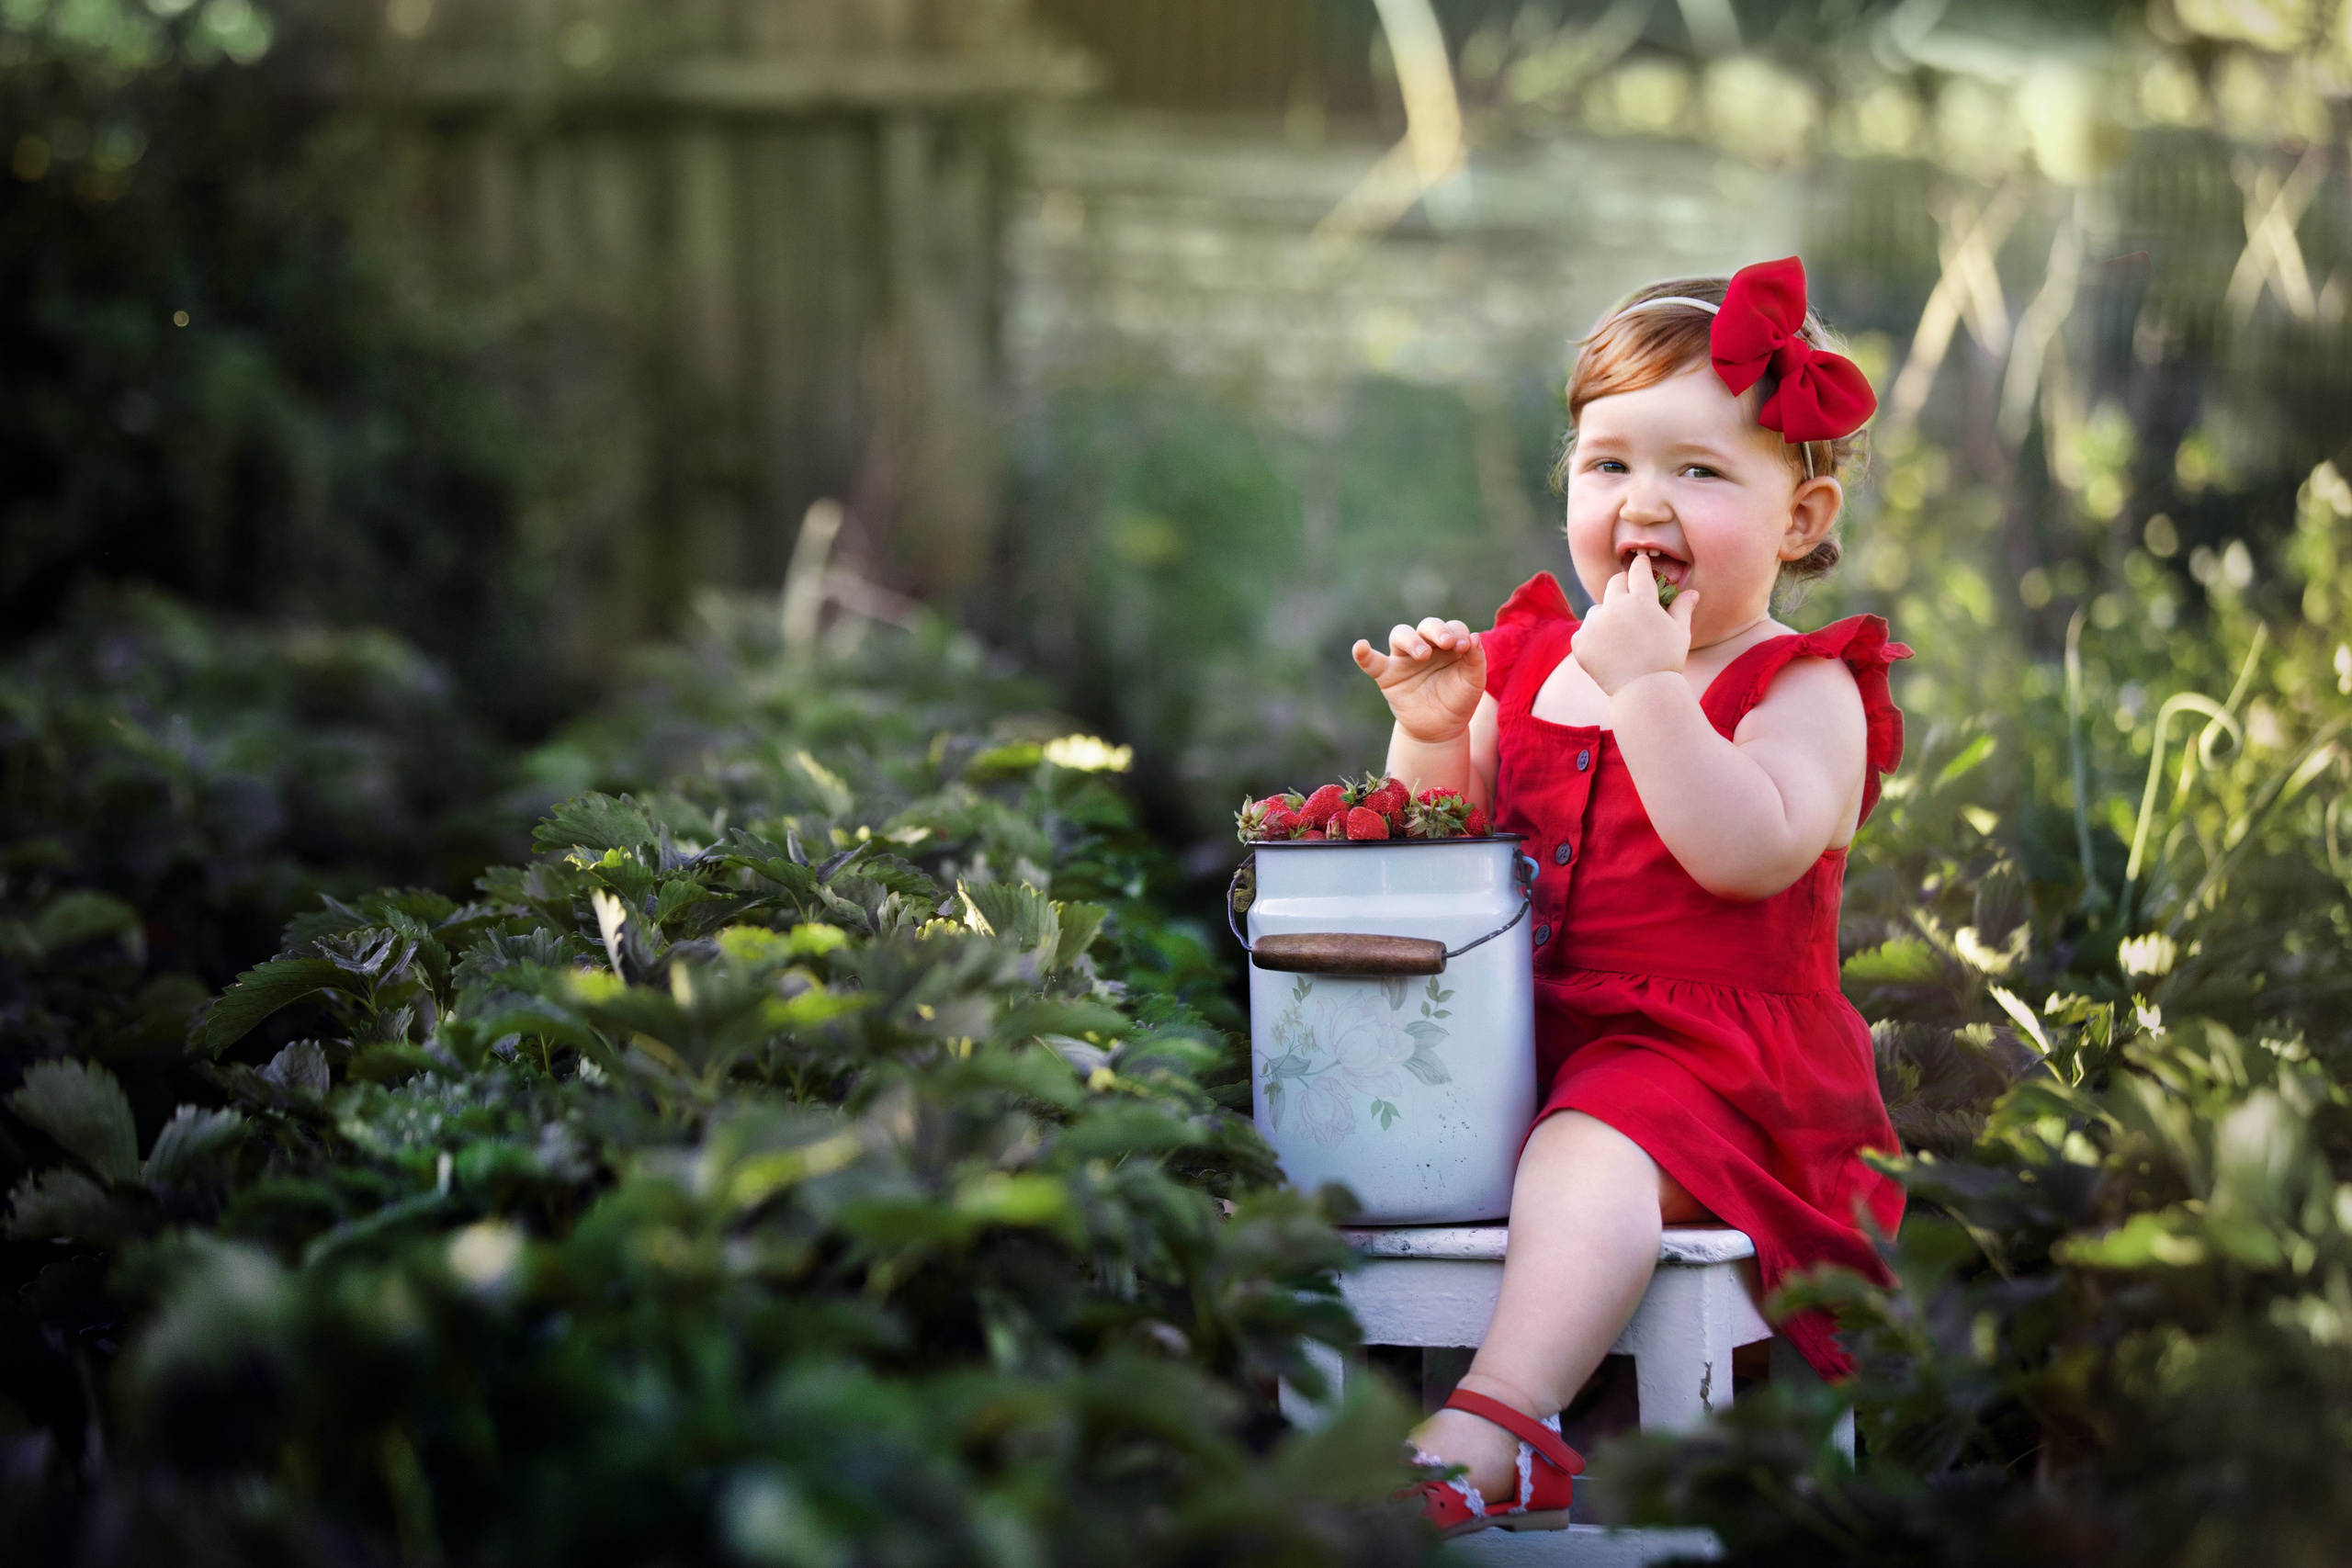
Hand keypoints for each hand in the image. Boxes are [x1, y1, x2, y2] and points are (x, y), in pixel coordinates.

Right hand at [1353, 617, 1486, 742]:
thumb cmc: (1459, 700)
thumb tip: (1474, 636)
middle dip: (1437, 630)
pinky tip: (1360, 646)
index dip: (1458, 632)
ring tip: (1423, 654)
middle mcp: (1426, 646)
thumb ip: (1475, 660)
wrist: (1441, 729)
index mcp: (1449, 644)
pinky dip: (1363, 654)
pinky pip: (1372, 662)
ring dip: (1411, 640)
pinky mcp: (1387, 675)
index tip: (1464, 647)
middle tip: (1446, 643)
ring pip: (1401, 634)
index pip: (1452, 627)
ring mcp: (1405, 659)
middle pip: (1427, 625)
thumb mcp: (1473, 682)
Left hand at [1570, 556, 1699, 696]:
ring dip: (1607, 613)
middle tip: (1630, 595)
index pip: (1638, 571)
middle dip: (1623, 585)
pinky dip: (1594, 636)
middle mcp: (1615, 606)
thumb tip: (1691, 592)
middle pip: (1615, 583)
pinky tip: (1608, 649)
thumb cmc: (1667, 660)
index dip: (1640, 566)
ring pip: (1598, 608)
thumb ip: (1682, 608)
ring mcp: (1595, 623)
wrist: (1644, 691)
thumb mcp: (1680, 632)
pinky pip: (1585, 630)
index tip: (1640, 563)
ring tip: (1620, 633)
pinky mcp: (1580, 641)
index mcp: (1642, 599)